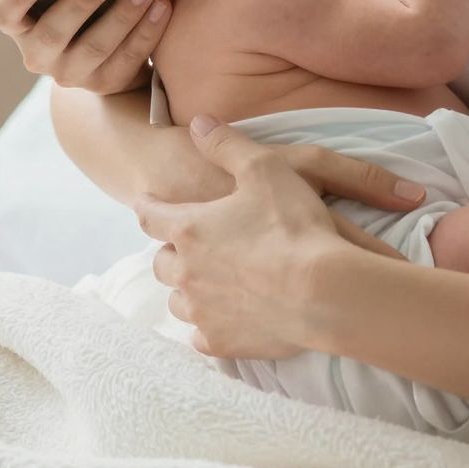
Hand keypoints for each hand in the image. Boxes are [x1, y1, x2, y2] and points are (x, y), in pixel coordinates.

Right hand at [0, 0, 170, 94]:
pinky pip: (129, 60)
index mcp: (19, 28)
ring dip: (123, 16)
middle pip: (54, 33)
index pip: (3, 15)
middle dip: (80, 4)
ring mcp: (74, 74)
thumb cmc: (65, 8)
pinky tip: (163, 6)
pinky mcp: (108, 84)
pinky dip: (147, 32)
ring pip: (97, 48)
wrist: (101, 58)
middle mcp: (39, 55)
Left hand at [141, 117, 403, 358]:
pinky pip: (201, 338)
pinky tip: (222, 321)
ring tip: (206, 283)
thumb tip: (198, 124)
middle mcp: (186, 272)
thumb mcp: (265, 168)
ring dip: (188, 290)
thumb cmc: (294, 226)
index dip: (147, 204)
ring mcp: (202, 311)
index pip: (150, 215)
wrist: (323, 292)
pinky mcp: (223, 343)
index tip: (144, 201)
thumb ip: (227, 144)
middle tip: (184, 246)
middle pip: (161, 262)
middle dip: (170, 251)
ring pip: (179, 302)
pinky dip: (208, 327)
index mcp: (189, 228)